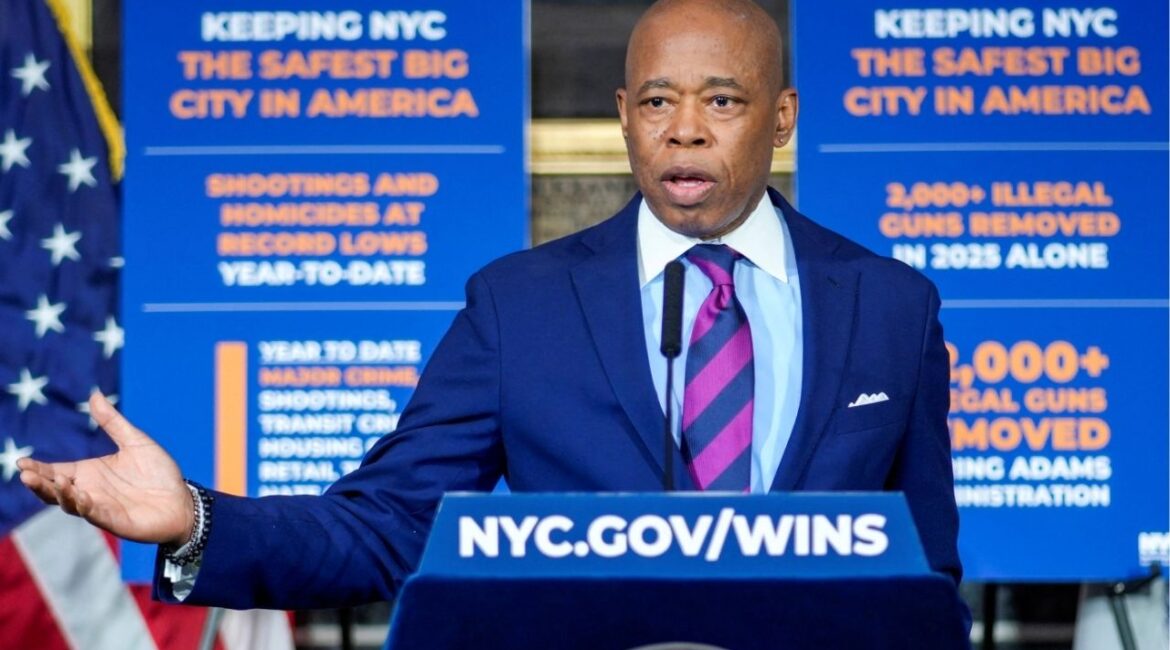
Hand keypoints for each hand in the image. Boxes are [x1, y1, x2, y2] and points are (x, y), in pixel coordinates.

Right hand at [18, 391, 193, 545]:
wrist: (182, 500)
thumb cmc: (158, 473)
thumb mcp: (135, 442)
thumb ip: (113, 422)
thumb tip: (94, 394)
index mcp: (89, 474)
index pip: (55, 471)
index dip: (38, 469)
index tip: (20, 463)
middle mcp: (89, 492)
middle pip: (55, 490)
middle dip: (40, 484)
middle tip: (26, 475)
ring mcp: (100, 508)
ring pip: (70, 504)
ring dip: (60, 494)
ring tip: (55, 481)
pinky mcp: (115, 521)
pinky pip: (95, 514)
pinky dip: (85, 506)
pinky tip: (80, 496)